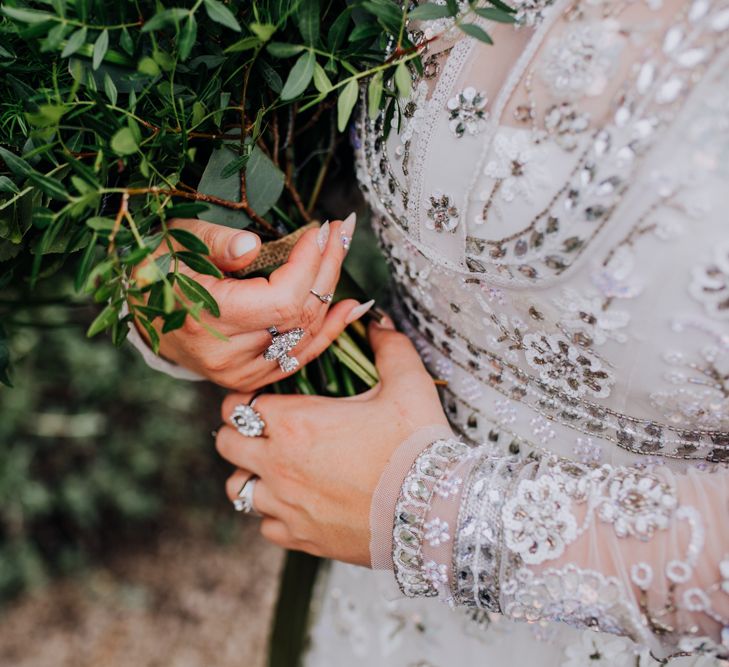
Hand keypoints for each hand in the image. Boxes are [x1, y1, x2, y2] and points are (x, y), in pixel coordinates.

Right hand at [132, 213, 367, 390]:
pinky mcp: (250, 378)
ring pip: (306, 335)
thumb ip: (215, 243)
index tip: (322, 229)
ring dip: (331, 292)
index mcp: (205, 318)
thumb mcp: (178, 243)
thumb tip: (253, 246)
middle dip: (327, 268)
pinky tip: (350, 306)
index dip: (309, 264)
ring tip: (342, 251)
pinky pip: (300, 356)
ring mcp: (240, 372)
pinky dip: (328, 330)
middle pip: (299, 314)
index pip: (281, 298)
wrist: (144, 316)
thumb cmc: (159, 271)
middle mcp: (226, 355)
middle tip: (342, 231)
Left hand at [214, 318, 447, 565]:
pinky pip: (265, 525)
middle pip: (226, 443)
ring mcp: (286, 506)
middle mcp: (279, 465)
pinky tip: (298, 501)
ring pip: (237, 488)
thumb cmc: (417, 447)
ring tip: (276, 467)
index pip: (237, 404)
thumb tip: (376, 324)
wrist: (434, 512)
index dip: (246, 397)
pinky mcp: (301, 539)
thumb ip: (388, 347)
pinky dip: (274, 513)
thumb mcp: (408, 385)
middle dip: (240, 431)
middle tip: (265, 429)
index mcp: (295, 423)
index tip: (264, 399)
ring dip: (251, 473)